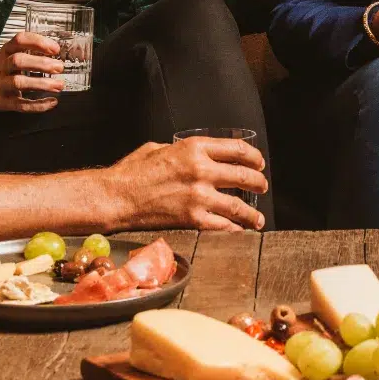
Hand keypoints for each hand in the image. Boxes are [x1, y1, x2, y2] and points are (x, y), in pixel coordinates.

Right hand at [0, 31, 64, 112]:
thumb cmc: (4, 70)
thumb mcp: (12, 55)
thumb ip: (31, 51)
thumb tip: (56, 51)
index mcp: (6, 52)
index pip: (19, 40)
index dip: (38, 43)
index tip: (55, 49)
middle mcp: (2, 67)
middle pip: (18, 61)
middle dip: (40, 63)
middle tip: (59, 67)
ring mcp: (1, 85)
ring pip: (18, 82)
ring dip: (41, 84)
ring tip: (59, 85)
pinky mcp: (4, 102)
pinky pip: (21, 104)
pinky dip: (38, 105)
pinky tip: (51, 102)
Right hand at [101, 137, 267, 230]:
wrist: (116, 197)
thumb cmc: (132, 172)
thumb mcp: (158, 148)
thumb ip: (181, 151)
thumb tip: (193, 156)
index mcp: (194, 149)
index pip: (237, 149)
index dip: (253, 156)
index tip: (258, 162)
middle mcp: (201, 170)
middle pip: (243, 175)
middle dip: (258, 182)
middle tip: (262, 187)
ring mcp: (199, 196)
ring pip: (238, 205)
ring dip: (252, 213)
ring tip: (258, 219)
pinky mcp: (192, 219)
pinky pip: (222, 226)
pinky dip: (234, 230)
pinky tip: (238, 231)